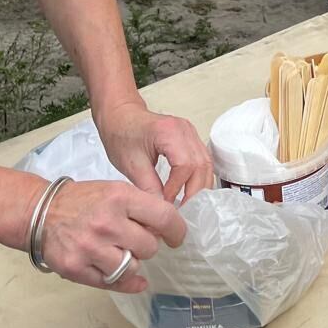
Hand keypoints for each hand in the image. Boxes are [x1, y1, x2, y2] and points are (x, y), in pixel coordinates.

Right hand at [35, 178, 184, 295]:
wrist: (43, 211)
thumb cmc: (84, 200)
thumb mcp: (116, 190)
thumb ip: (142, 207)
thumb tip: (166, 230)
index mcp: (120, 197)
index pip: (163, 217)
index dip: (176, 230)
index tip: (176, 237)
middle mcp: (106, 222)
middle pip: (149, 246)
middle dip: (147, 246)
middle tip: (136, 241)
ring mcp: (90, 247)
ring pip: (132, 268)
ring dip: (132, 263)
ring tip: (121, 253)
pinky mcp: (76, 267)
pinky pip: (111, 283)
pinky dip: (125, 283)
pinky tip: (130, 280)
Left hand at [96, 99, 213, 203]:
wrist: (120, 115)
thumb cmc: (121, 134)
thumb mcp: (131, 164)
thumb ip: (148, 187)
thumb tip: (162, 210)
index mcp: (169, 132)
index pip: (185, 166)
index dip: (178, 189)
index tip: (166, 205)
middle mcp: (185, 129)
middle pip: (202, 165)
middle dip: (195, 192)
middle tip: (183, 212)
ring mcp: (190, 132)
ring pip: (206, 163)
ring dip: (200, 186)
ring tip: (188, 205)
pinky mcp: (190, 137)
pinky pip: (202, 160)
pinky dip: (199, 178)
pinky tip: (190, 191)